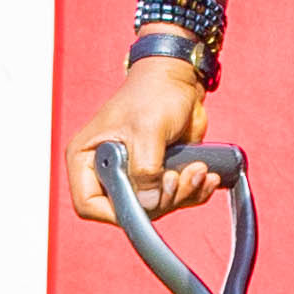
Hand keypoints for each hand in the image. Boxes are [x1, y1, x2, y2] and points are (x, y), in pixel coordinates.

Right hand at [69, 58, 216, 222]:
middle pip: (129, 210)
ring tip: (198, 169)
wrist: (179, 81)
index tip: (145, 201)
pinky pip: (176, 198)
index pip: (88, 205)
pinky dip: (194, 191)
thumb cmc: (153, 94)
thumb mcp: (147, 130)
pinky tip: (206, 175)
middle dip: (161, 200)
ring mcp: (134, 176)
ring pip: (156, 207)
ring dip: (182, 194)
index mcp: (87, 158)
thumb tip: (150, 203)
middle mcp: (107, 171)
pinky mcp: (159, 176)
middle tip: (180, 175)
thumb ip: (145, 170)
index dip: (115, 212)